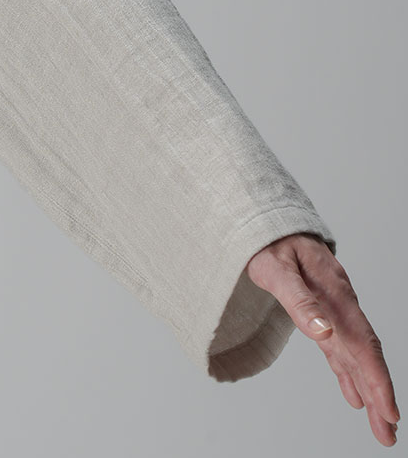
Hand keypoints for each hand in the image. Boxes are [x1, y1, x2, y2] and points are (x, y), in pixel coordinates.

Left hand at [246, 232, 399, 446]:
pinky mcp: (322, 311)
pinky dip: (347, 371)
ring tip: (381, 426)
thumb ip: (299, 299)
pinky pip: (339, 346)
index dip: (376, 378)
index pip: (362, 342)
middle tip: (388, 435)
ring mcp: (333, 308)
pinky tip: (355, 395)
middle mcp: (339, 303)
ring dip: (367, 389)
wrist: (268, 221)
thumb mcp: (275, 268)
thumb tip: (324, 333)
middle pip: (364, 354)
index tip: (388, 410)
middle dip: (379, 394)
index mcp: (334, 292)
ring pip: (354, 354)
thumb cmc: (269, 242)